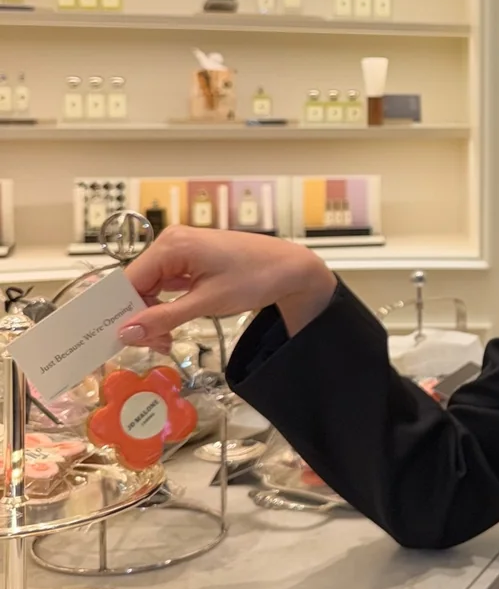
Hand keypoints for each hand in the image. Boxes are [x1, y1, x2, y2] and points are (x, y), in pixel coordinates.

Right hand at [117, 226, 336, 351]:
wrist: (290, 269)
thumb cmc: (254, 278)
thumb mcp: (207, 302)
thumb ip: (164, 317)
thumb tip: (126, 333)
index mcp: (171, 245)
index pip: (128, 281)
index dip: (121, 311)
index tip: (119, 341)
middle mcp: (170, 242)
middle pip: (137, 285)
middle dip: (141, 317)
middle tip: (157, 346)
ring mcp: (180, 250)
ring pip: (150, 287)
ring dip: (153, 315)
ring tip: (166, 340)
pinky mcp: (190, 260)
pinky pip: (166, 284)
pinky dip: (165, 306)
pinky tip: (170, 326)